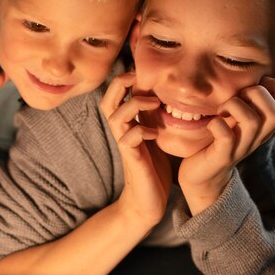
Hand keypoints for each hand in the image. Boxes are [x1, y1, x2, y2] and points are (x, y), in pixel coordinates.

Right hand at [100, 72, 171, 227]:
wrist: (148, 202)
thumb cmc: (153, 168)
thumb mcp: (155, 136)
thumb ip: (154, 118)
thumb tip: (167, 94)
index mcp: (127, 124)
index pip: (115, 94)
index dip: (125, 79)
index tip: (144, 71)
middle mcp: (122, 132)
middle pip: (107, 100)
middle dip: (120, 84)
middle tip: (138, 77)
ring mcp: (125, 145)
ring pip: (116, 116)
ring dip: (134, 105)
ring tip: (154, 104)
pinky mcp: (132, 160)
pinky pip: (128, 139)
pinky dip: (140, 131)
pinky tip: (155, 134)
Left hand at [179, 76, 274, 213]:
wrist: (202, 176)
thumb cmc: (218, 140)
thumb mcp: (237, 119)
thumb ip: (247, 101)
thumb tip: (249, 70)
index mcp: (264, 127)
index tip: (256, 86)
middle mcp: (258, 137)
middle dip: (256, 94)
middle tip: (237, 97)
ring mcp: (241, 148)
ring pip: (252, 121)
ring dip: (234, 106)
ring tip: (222, 110)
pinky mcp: (222, 157)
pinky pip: (226, 137)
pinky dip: (217, 125)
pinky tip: (211, 124)